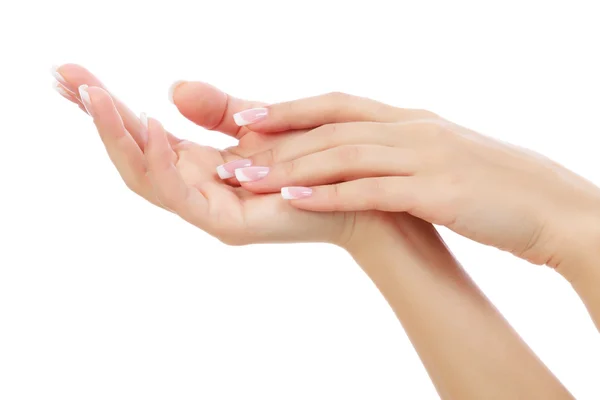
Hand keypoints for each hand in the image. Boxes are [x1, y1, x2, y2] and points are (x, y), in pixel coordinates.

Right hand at [51, 66, 425, 247]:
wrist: (354, 190)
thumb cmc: (309, 157)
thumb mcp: (254, 123)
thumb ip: (215, 109)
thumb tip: (171, 88)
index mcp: (198, 165)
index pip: (141, 135)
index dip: (106, 106)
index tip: (71, 74)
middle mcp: (195, 188)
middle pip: (132, 156)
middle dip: (98, 117)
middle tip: (66, 78)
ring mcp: (206, 209)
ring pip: (146, 176)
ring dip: (117, 135)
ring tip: (94, 96)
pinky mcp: (225, 223)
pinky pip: (180, 192)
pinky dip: (159, 161)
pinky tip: (148, 125)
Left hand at [229, 94, 599, 269]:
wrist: (548, 205)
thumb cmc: (490, 186)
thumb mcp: (437, 158)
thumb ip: (399, 152)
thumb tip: (363, 155)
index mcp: (409, 120)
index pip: (338, 106)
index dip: (290, 109)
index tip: (249, 116)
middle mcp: (412, 129)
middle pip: (330, 129)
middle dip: (277, 140)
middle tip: (229, 152)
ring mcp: (424, 157)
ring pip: (344, 155)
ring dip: (291, 167)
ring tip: (245, 177)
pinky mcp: (437, 191)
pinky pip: (373, 189)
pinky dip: (331, 193)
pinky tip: (294, 200)